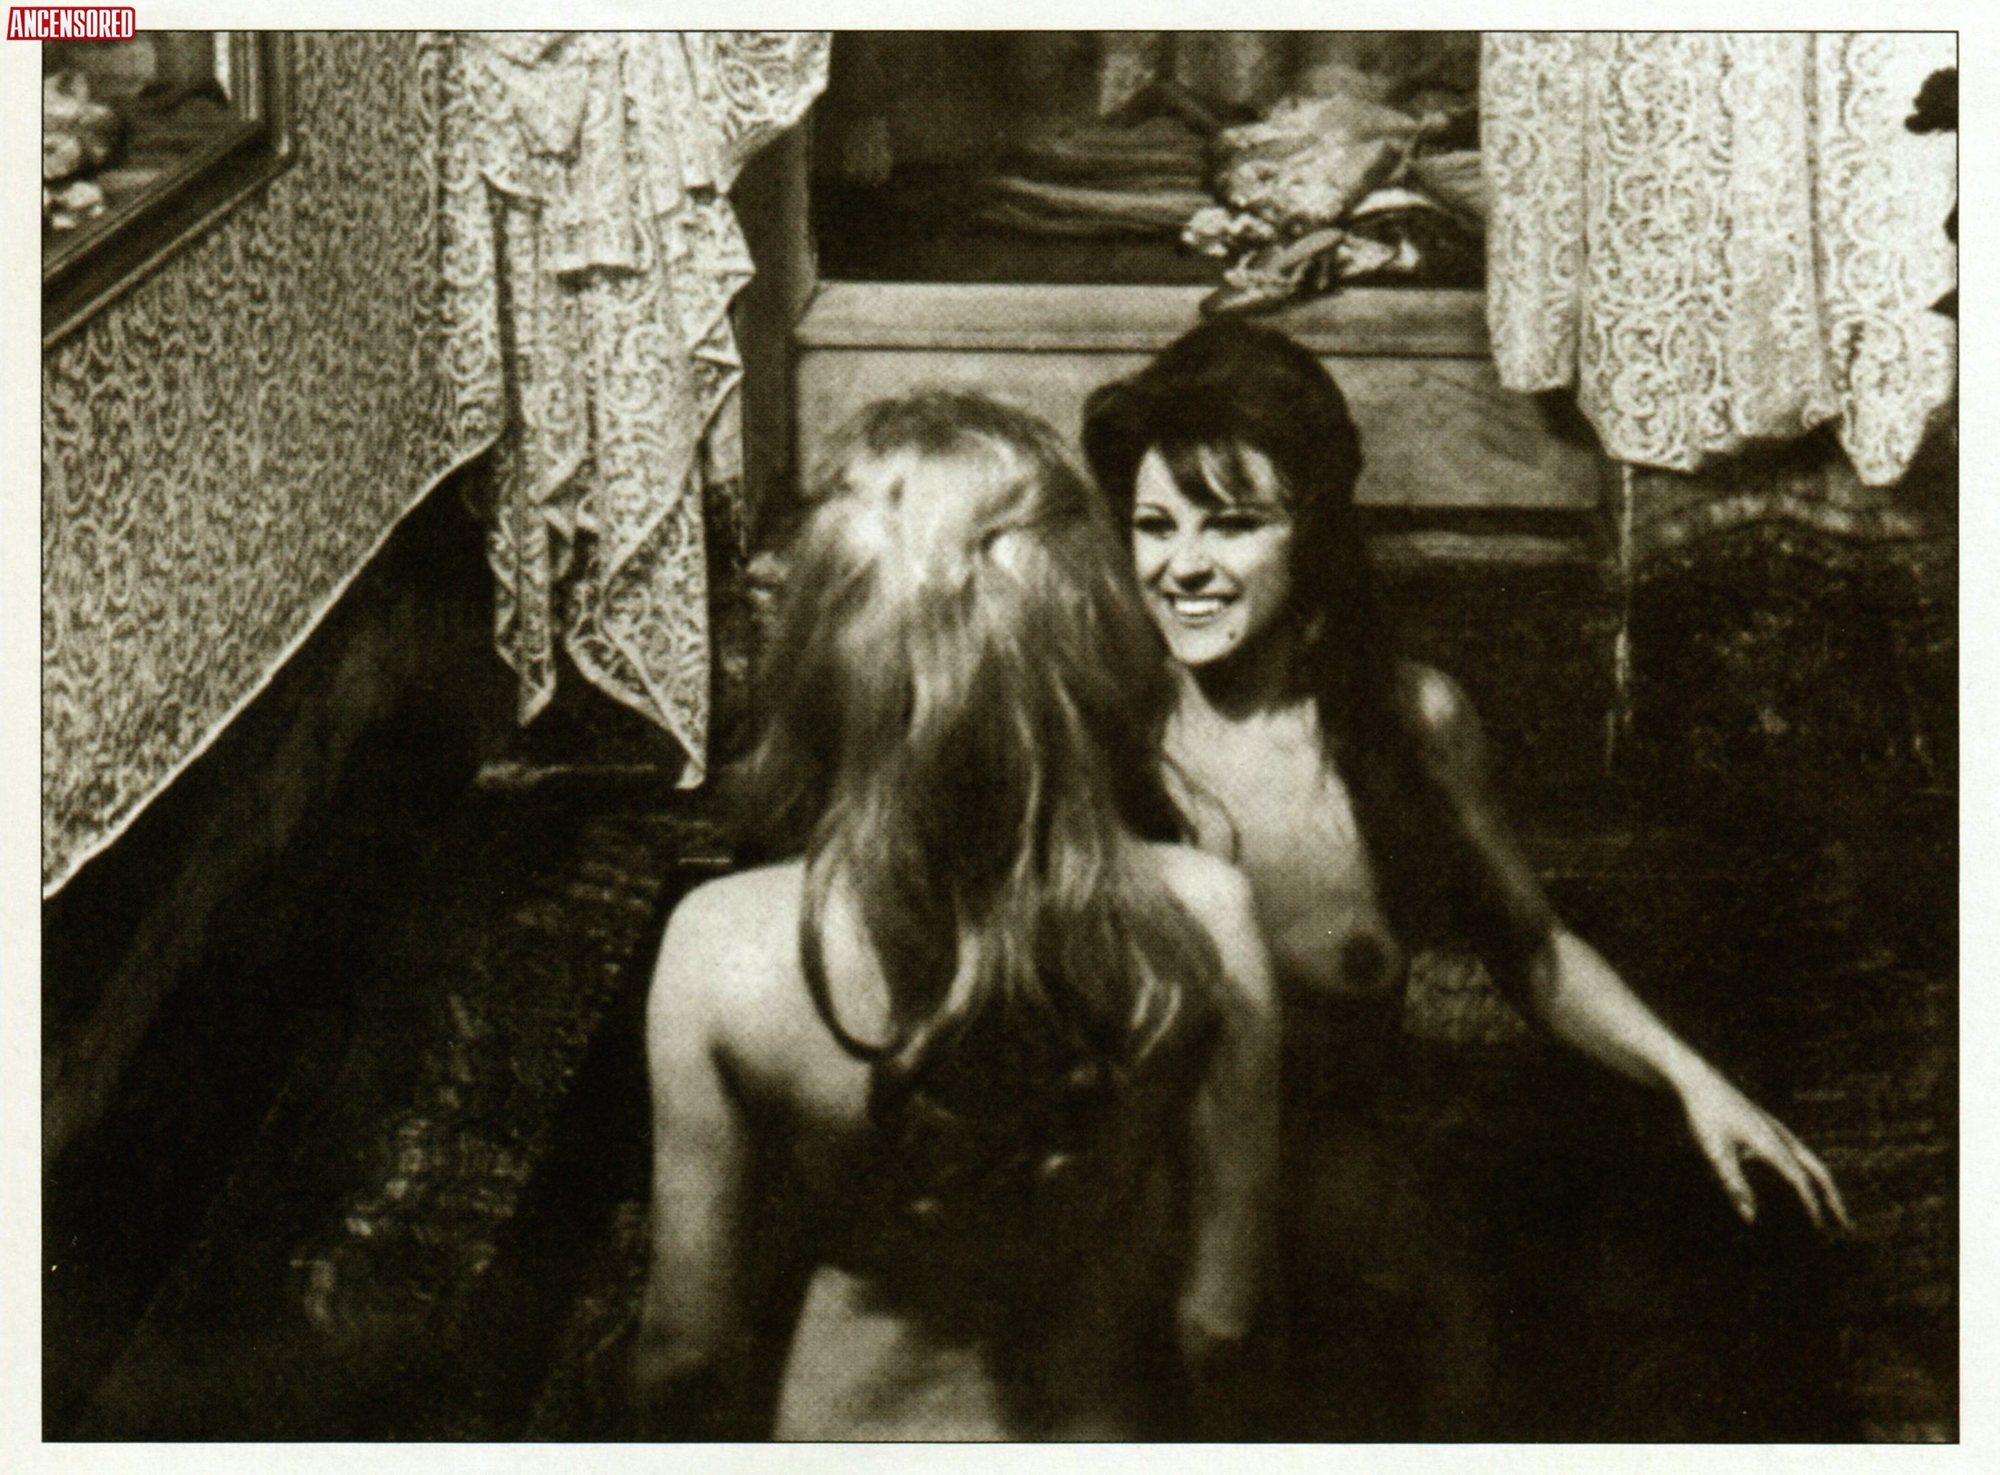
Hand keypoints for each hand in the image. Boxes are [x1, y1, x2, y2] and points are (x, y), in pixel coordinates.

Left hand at [1679, 1072, 1850, 1231]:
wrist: (1700, 1080)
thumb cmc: (1705, 1117)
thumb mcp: (1714, 1153)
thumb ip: (1733, 1185)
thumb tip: (1750, 1218)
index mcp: (1769, 1142)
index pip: (1799, 1179)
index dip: (1811, 1204)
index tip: (1820, 1226)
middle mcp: (1780, 1135)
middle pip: (1817, 1169)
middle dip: (1832, 1196)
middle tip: (1844, 1223)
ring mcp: (1776, 1128)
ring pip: (1809, 1160)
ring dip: (1822, 1184)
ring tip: (1829, 1208)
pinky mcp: (1769, 1125)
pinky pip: (1796, 1153)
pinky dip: (1806, 1172)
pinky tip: (1795, 1184)